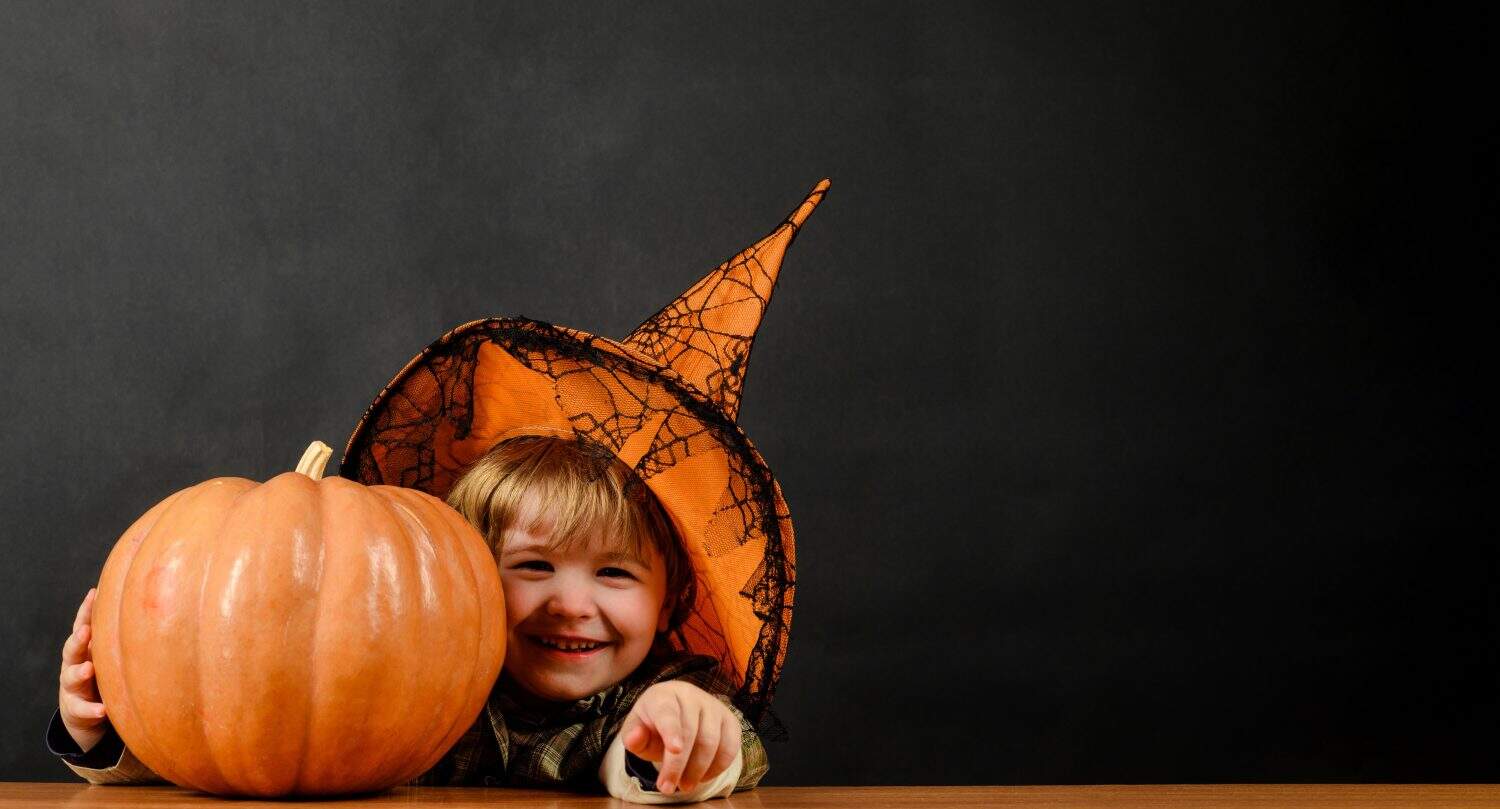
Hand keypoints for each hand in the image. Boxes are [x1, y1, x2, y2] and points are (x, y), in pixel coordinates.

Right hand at [58, 587, 108, 753]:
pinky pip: (82, 710)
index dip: (86, 610)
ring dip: (79, 673)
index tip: (94, 593)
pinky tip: (102, 710)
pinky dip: (91, 710)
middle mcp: (74, 665)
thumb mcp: (109, 654)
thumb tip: (154, 605)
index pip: (82, 626)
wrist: (84, 712)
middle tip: (86, 631)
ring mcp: (72, 688)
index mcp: (84, 649)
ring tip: (89, 669)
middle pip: (71, 650)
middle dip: (78, 640)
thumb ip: (123, 636)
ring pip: (70, 678)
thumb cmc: (102, 675)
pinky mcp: (75, 710)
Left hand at [619, 680, 739, 794]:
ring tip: (685, 785)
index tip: (674, 749)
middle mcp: (692, 696)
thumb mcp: (637, 730)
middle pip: (690, 732)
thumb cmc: (654, 724)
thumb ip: (633, 736)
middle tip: (667, 788)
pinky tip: (703, 777)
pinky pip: (730, 747)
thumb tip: (634, 739)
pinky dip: (717, 767)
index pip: (668, 713)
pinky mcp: (730, 721)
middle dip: (678, 765)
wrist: (677, 712)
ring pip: (712, 741)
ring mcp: (714, 707)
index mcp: (664, 696)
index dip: (672, 731)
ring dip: (698, 769)